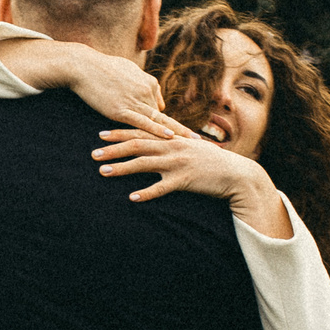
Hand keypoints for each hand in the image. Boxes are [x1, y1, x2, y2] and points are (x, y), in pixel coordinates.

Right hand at [0, 39, 182, 137]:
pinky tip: (170, 138)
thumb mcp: (127, 71)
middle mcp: (145, 91)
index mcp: (147, 83)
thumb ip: (142, 84)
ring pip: (159, 121)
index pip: (160, 107)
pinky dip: (157, 130)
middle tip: (201, 141)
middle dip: (183, 130)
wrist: (83, 66)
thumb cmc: (102, 67)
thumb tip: (154, 100)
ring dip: (177, 134)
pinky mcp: (121, 109)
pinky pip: (143, 122)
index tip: (186, 133)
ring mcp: (134, 101)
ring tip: (192, 144)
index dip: (171, 123)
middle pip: (166, 116)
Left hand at [92, 128, 290, 236]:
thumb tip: (155, 142)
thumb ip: (172, 144)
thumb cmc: (211, 162)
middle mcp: (172, 147)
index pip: (141, 132)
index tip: (100, 134)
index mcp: (172, 139)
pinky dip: (146, 192)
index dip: (119, 133)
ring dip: (122, 168)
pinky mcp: (185, 180)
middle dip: (113, 149)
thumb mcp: (190, 148)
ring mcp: (178, 163)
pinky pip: (162, 188)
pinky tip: (132, 197)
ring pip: (144, 163)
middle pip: (137, 145)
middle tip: (93, 153)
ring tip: (103, 172)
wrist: (236, 174)